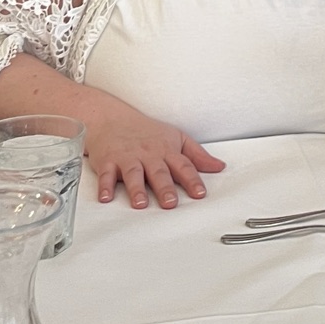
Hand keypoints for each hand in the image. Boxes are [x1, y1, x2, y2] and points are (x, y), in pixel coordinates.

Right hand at [86, 100, 224, 210]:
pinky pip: (106, 174)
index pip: (183, 166)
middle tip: (171, 203)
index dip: (192, 180)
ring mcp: (128, 157)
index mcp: (167, 150)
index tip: (200, 194)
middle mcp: (148, 154)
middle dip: (165, 187)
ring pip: (133, 173)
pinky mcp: (108, 161)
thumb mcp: (176, 138)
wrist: (113, 119)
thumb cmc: (147, 132)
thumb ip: (197, 155)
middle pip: (158, 172)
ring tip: (141, 204)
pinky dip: (105, 186)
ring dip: (136, 188)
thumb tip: (219, 167)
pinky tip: (106, 197)